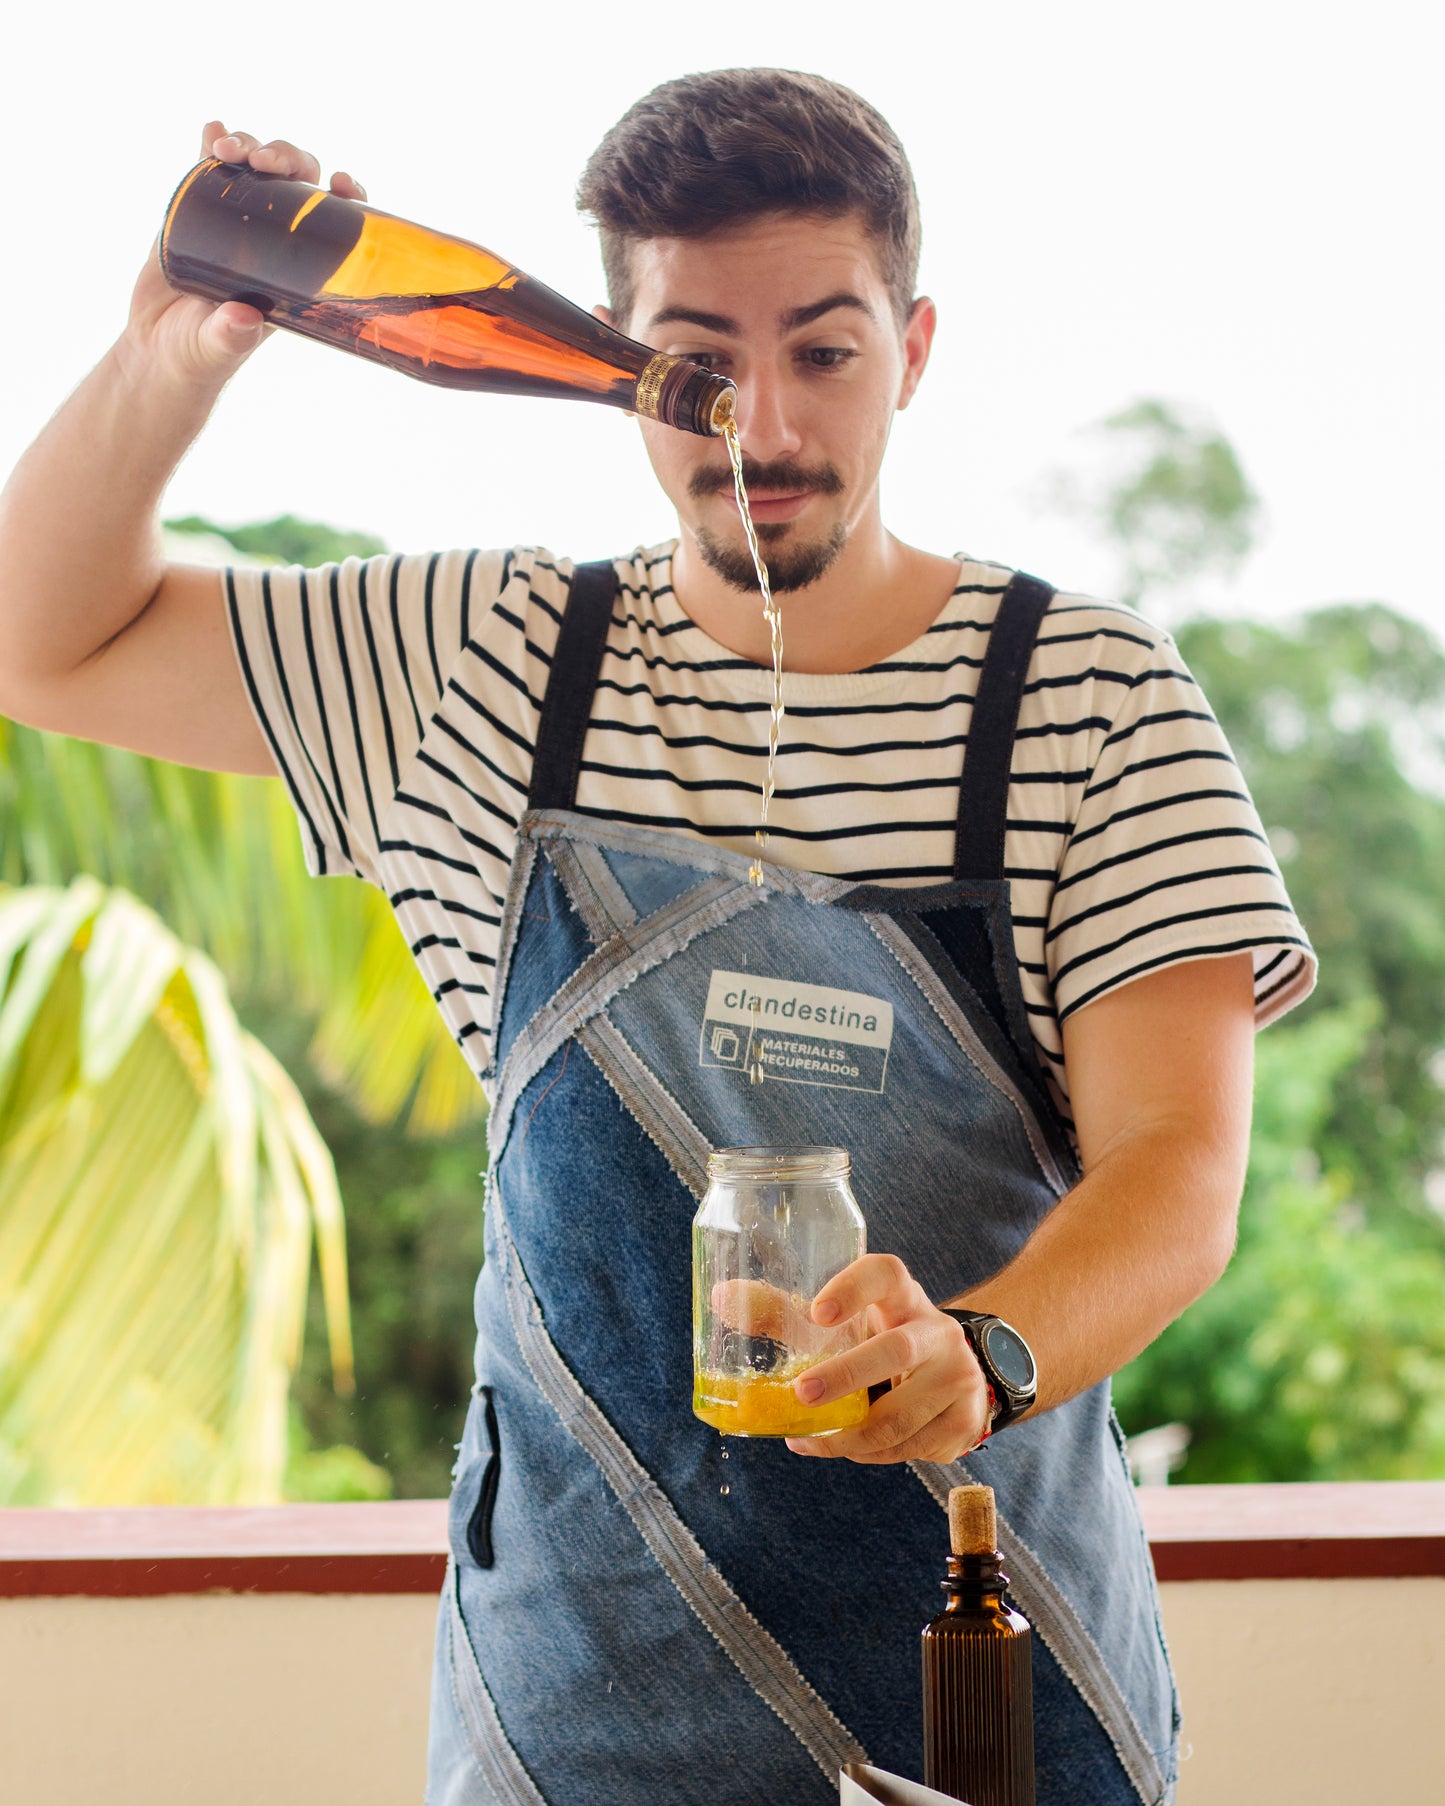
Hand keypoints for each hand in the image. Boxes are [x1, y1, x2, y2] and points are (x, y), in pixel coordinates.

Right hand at [120, 121, 368, 390]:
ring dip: (247, 145)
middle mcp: (270, 240)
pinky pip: (208, 171)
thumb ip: (230, 337)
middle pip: (294, 181)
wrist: (155, 348)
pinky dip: (210, 144)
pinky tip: (211, 128)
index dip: (345, 199)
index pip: (333, 225)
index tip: (341, 182)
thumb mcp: (216, 347)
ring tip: (225, 148)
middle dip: (286, 158)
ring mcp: (234, 221)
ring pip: (254, 169)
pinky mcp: (195, 211)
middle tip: (262, 160)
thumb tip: (245, 319)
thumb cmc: (197, 355)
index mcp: (293, 270)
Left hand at [783, 1254, 992, 1464]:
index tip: (817, 1313)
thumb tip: (722, 1297)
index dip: (853, 1289)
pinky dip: (870, 1454)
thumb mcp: (848, 1322)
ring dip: (848, 1435)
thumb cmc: (882, 1340)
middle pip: (895, 1350)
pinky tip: (848, 1447)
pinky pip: (909, 1447)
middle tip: (802, 1394)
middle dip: (845, 1376)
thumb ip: (785, 1314)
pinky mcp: (965, 1418)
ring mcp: (958, 1375)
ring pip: (899, 1416)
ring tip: (807, 1439)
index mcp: (903, 1297)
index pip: (885, 1275)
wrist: (952, 1376)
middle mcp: (937, 1331)